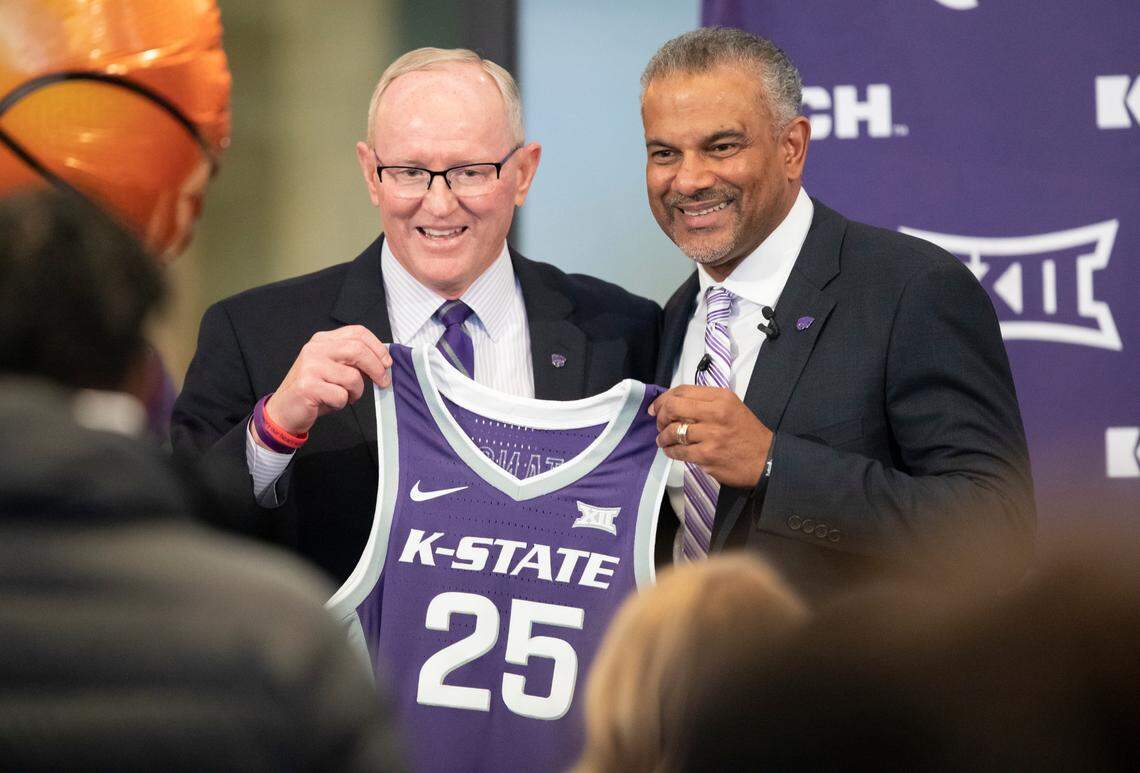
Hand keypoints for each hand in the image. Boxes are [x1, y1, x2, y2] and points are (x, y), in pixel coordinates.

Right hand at [262, 325, 391, 435]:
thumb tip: (382, 362)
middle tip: (383, 382)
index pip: (357, 333)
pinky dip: (342, 403)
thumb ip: (353, 361)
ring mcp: (310, 366)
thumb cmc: (314, 390)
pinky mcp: (308, 386)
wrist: (284, 410)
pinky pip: (341, 395)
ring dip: (356, 392)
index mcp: (323, 340)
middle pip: (358, 350)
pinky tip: (330, 403)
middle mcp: (315, 349)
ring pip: (352, 377)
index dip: (377, 347)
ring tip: (346, 396)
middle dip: (377, 368)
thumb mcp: (333, 369)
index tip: (387, 363)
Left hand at [649, 385, 772, 488]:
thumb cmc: (746, 432)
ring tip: (663, 440)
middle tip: (659, 424)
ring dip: (663, 437)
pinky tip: (672, 451)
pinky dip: (671, 451)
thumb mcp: (731, 407)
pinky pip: (679, 451)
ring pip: (673, 431)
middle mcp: (716, 413)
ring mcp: (711, 435)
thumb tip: (672, 404)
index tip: (656, 408)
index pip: (683, 391)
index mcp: (721, 397)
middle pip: (673, 407)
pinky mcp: (708, 455)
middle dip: (660, 417)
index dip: (663, 399)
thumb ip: (705, 403)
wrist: (766, 459)